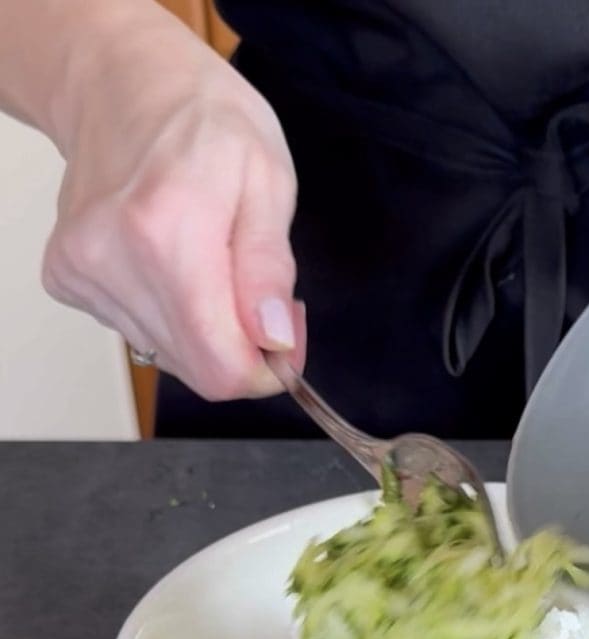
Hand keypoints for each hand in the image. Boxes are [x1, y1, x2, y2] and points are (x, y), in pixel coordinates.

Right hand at [41, 12, 303, 399]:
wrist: (120, 81)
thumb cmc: (202, 118)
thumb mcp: (268, 181)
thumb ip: (268, 268)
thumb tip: (272, 339)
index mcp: (168, 233)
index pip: (220, 365)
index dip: (266, 370)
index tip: (285, 337)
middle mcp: (113, 260)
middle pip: (196, 369)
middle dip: (242, 349)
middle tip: (262, 300)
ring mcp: (82, 272)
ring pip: (169, 355)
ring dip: (207, 332)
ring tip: (218, 269)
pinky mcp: (66, 279)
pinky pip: (140, 333)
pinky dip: (172, 317)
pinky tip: (175, 266)